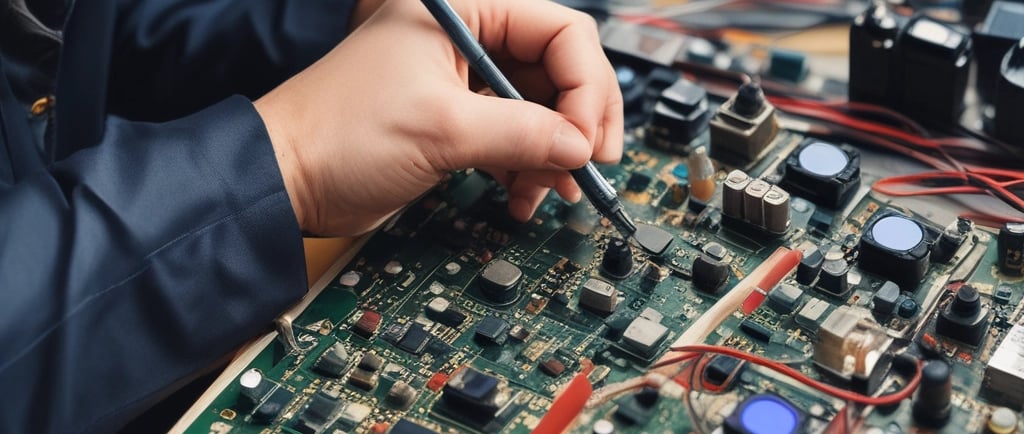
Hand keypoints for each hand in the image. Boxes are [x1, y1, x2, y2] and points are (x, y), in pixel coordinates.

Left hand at [256, 0, 622, 235]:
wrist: (287, 181)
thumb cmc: (339, 134)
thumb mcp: (443, 129)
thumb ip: (522, 133)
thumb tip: (579, 146)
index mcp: (464, 11)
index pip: (560, 31)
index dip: (585, 87)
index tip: (585, 140)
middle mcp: (469, 38)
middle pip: (559, 69)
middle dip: (577, 123)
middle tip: (589, 166)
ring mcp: (464, 80)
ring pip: (542, 108)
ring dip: (554, 153)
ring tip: (551, 191)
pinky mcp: (457, 118)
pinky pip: (515, 135)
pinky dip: (527, 167)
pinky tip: (523, 195)